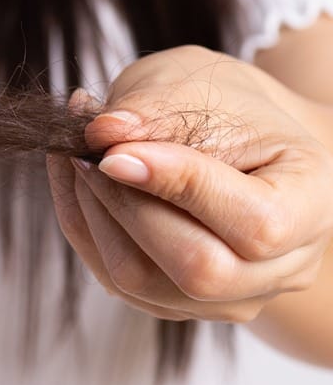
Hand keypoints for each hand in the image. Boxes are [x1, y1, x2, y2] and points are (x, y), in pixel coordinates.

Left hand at [47, 46, 332, 321]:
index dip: (179, 189)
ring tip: (76, 153)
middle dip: (123, 206)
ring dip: (90, 214)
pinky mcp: (172, 302)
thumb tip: (102, 132)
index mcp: (313, 205)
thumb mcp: (201, 82)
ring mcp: (228, 296)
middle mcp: (281, 268)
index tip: (114, 151)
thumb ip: (158, 109)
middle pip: (197, 270)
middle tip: (84, 149)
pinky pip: (110, 277)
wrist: (235, 136)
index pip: (256, 225)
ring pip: (139, 281)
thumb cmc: (228, 106)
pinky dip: (81, 225)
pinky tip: (74, 178)